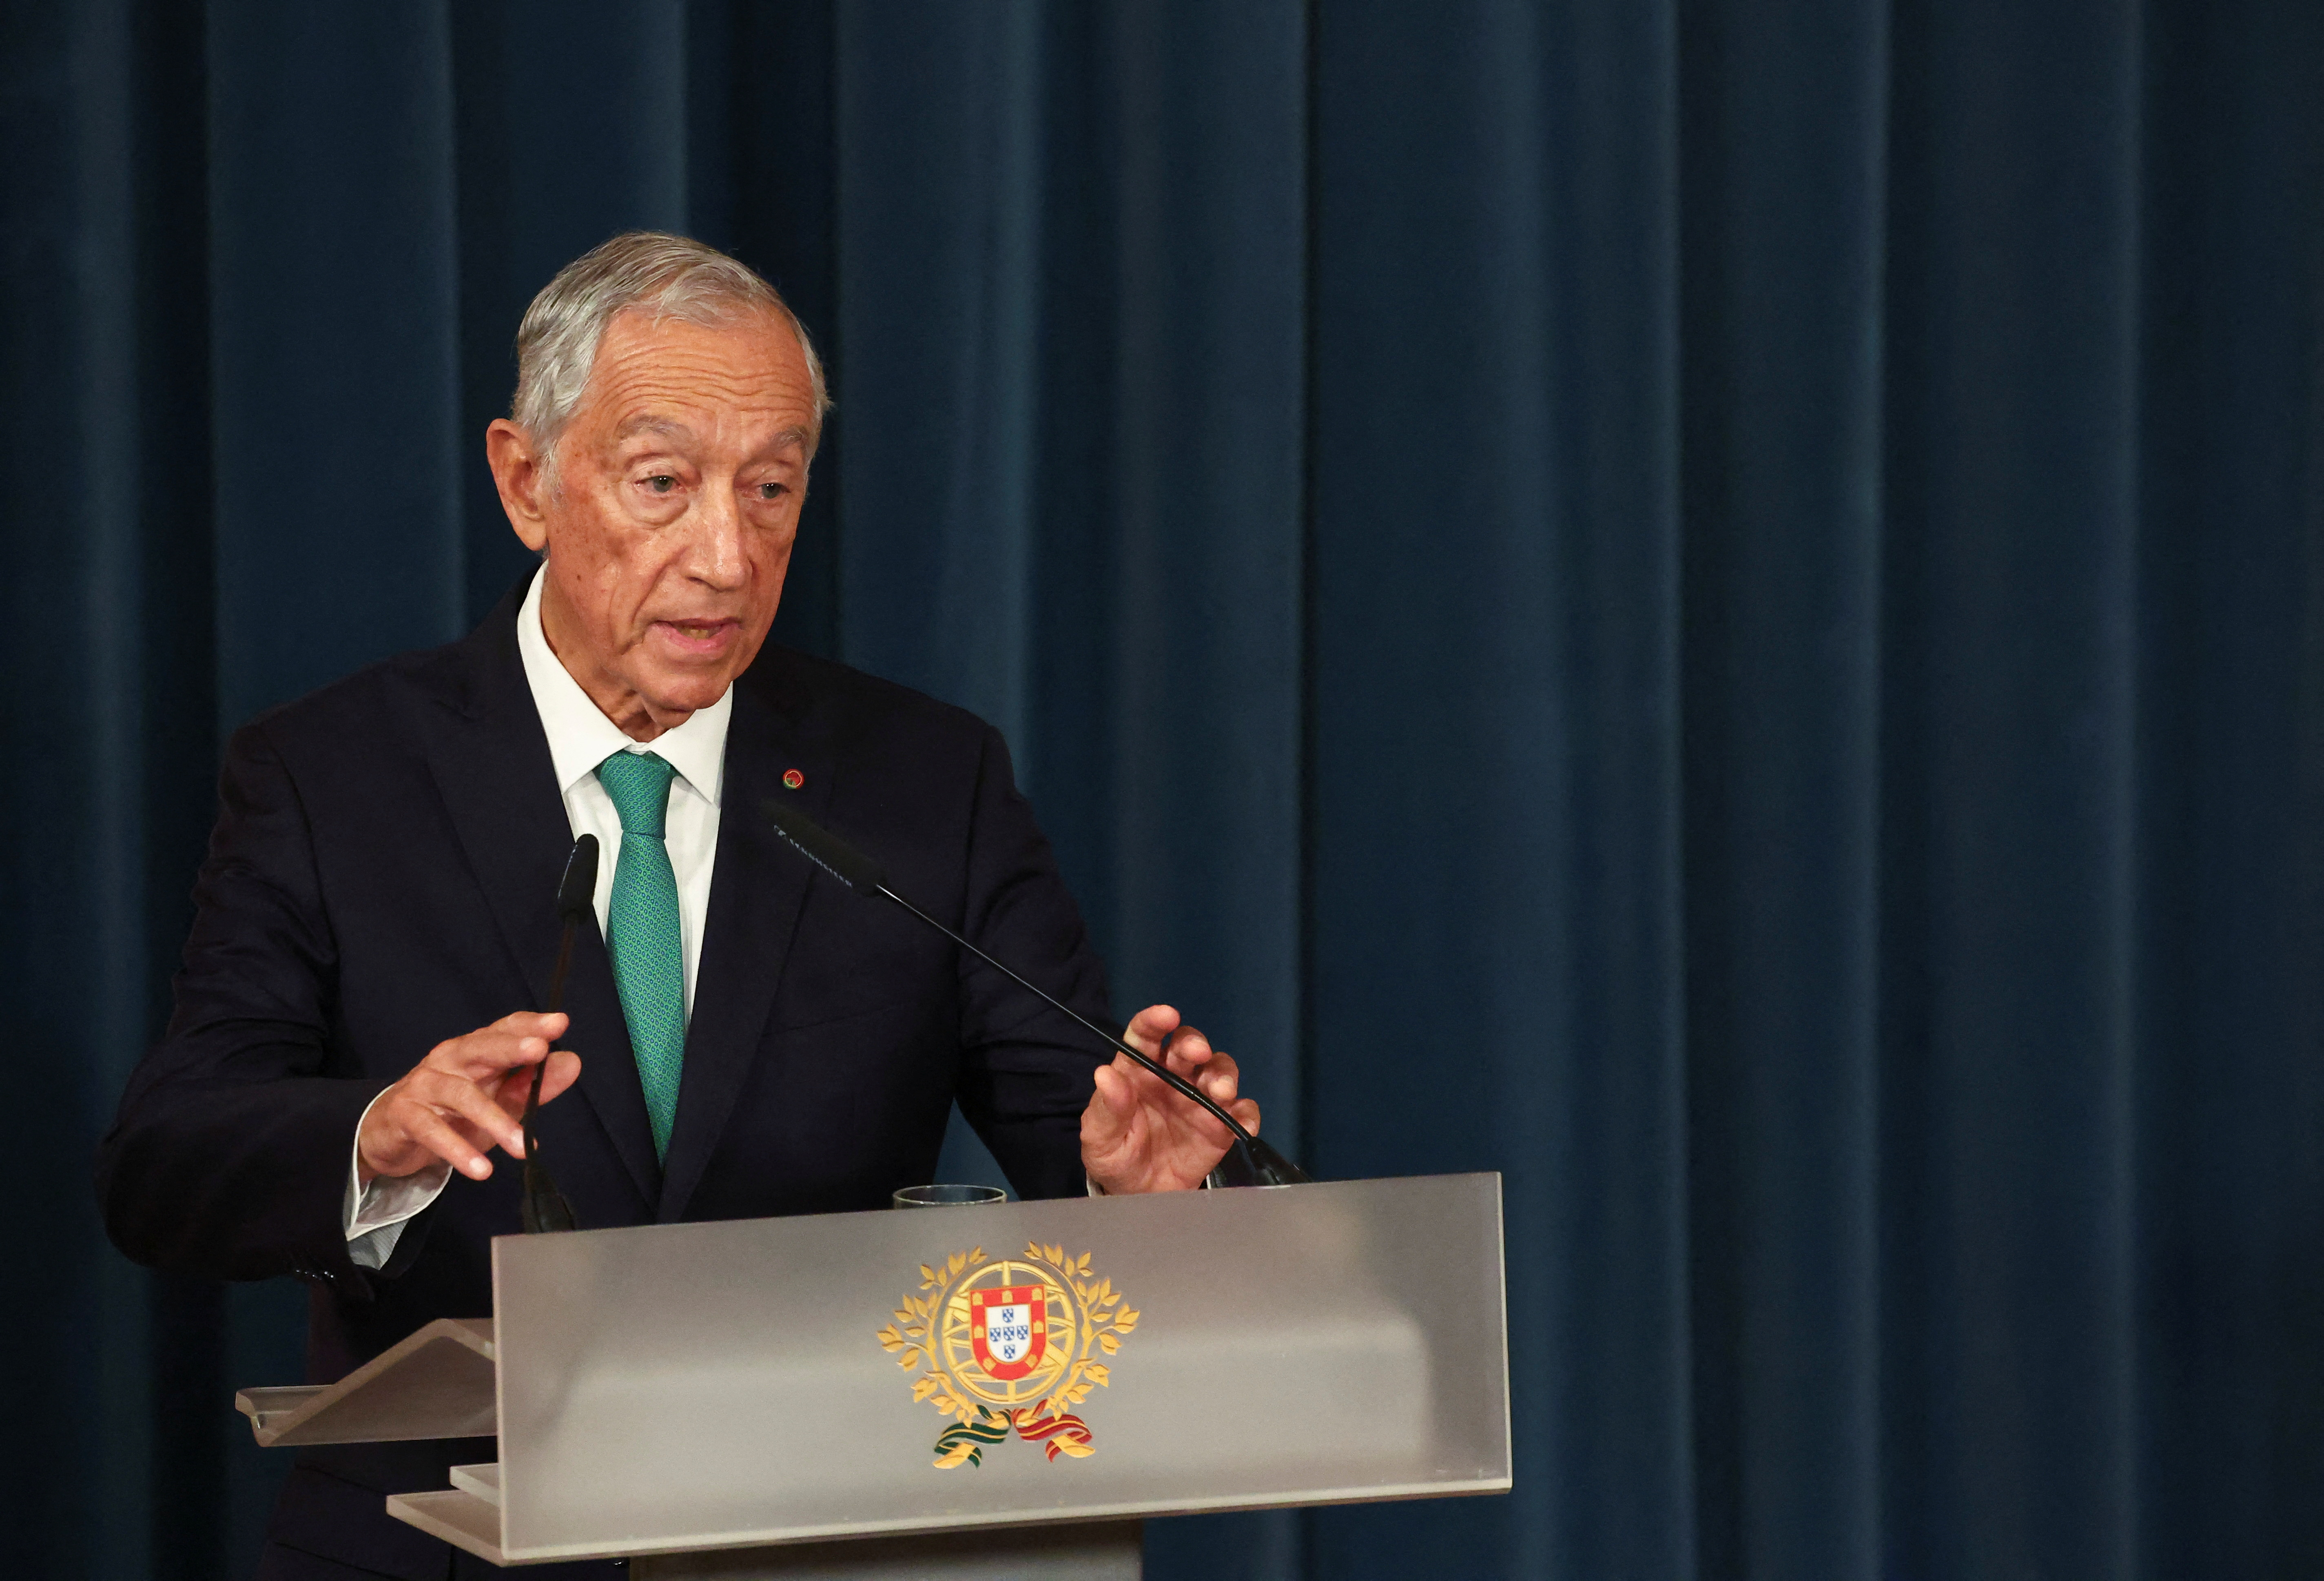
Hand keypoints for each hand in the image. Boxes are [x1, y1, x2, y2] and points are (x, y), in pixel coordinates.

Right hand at [356, 1012, 580, 1185]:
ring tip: (522, 1147)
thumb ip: (533, 1086)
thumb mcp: (497, 1101)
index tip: (560, 1023)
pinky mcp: (405, 1114)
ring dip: (494, 1120)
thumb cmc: (452, 1114)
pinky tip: (481, 1169)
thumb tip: (572, 1062)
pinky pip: (431, 1130)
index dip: (530, 1025)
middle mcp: (449, 1059)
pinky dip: (457, 1150)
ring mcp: (424, 1084)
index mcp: (475, 1051)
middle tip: (540, 1050)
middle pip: (480, 1046)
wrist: (389, 1134)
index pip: (503, 1029)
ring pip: (461, 1094)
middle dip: (511, 1047)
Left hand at [1079, 1004, 1258, 1194]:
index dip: (1155, 1021)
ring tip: (1220, 1092)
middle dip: (1195, 1043)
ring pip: (1220, 1071)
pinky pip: (1241, 1112)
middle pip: (1189, 1046)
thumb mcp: (1100, 1137)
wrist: (1137, 1195)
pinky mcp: (1220, 1126)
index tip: (1167, 1015)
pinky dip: (1247, 1113)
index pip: (1146, 1036)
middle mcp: (1173, 1078)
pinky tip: (1242, 1124)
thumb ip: (1108, 1108)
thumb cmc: (1115, 1156)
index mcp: (1139, 1071)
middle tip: (1197, 1053)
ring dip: (1223, 1075)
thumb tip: (1105, 1074)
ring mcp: (1199, 1100)